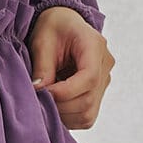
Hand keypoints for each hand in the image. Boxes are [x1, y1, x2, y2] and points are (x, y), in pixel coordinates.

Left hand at [27, 6, 114, 129]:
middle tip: (37, 99)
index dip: (65, 92)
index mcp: (94, 45)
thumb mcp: (43, 41)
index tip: (42, 92)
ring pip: (88, 114)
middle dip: (59, 105)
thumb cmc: (53, 27)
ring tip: (44, 102)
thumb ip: (42, 67)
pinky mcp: (98, 93)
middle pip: (88, 100)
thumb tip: (38, 92)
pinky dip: (68, 117)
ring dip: (63, 114)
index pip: (89, 78)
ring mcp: (104, 81)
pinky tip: (54, 105)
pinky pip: (86, 116)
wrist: (64, 24)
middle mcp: (105, 65)